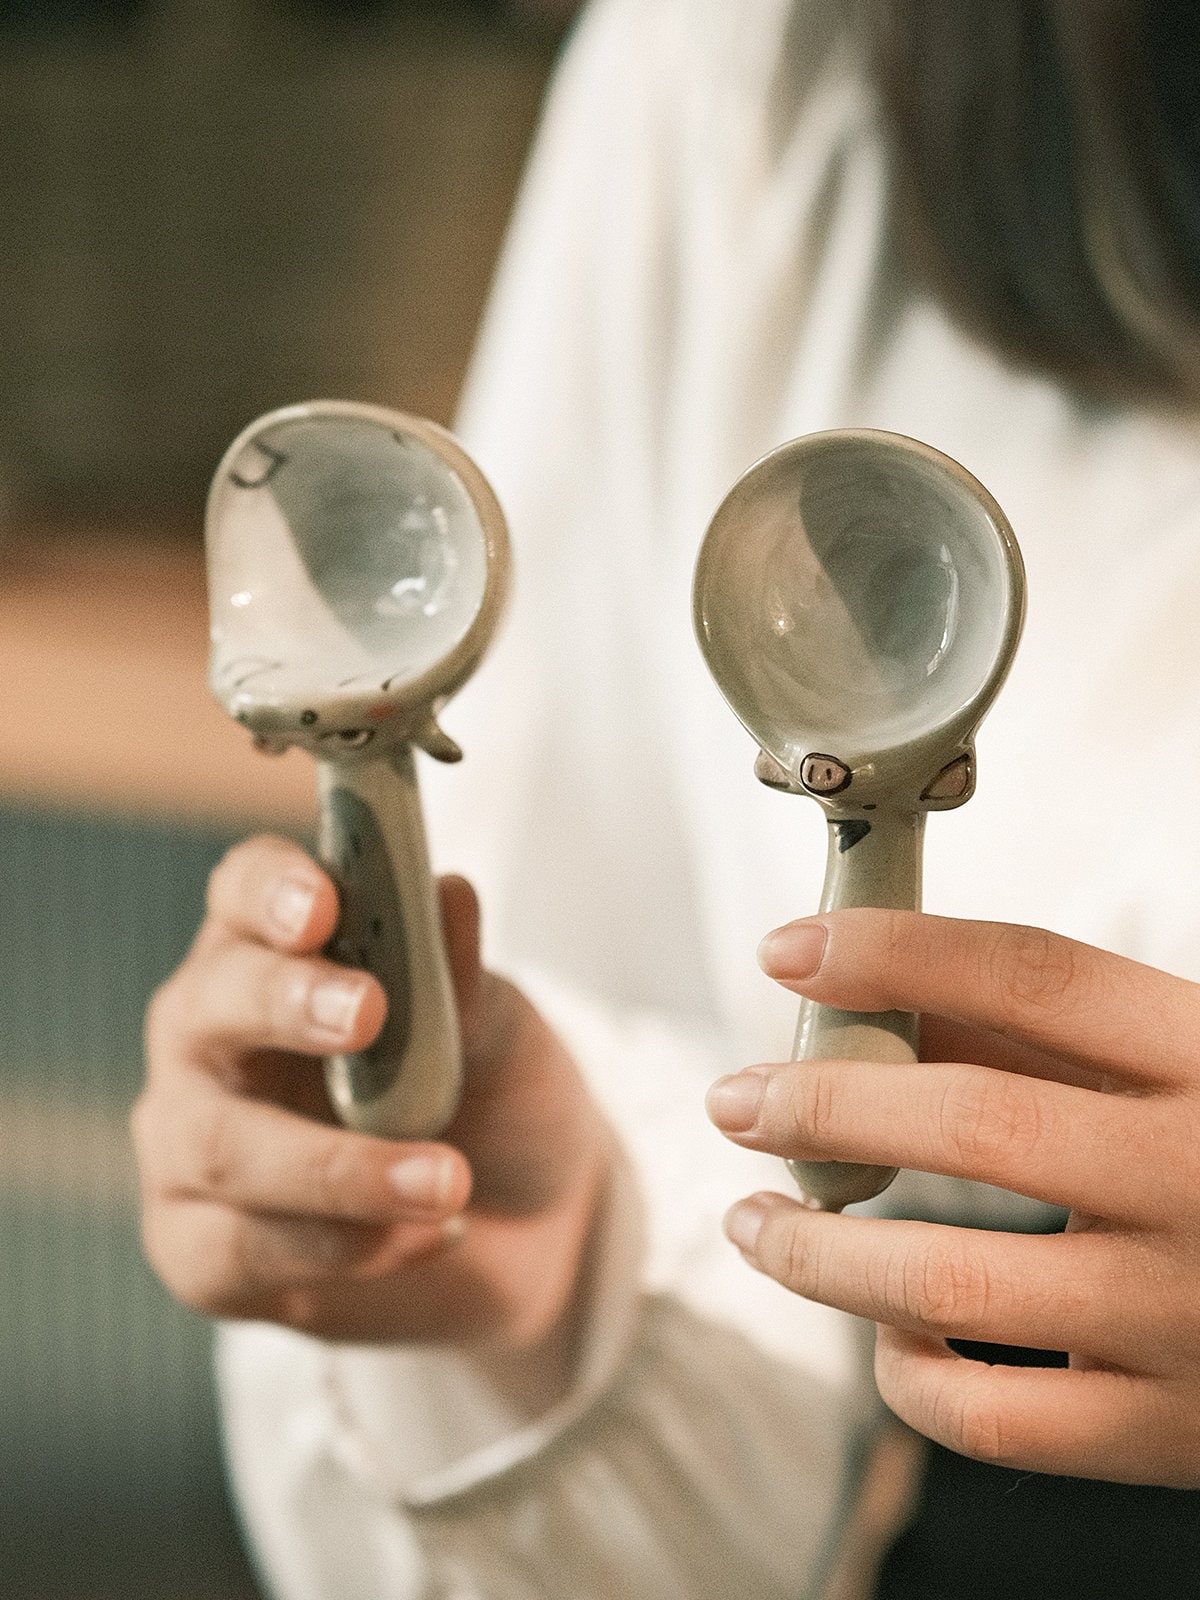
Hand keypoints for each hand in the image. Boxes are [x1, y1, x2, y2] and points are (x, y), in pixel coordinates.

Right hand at [135, 837, 609, 1404]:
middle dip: (286, 1004)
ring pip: (222, 1145)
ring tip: (448, 1179)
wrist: (525, 1225)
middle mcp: (213, 1032)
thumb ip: (462, 977)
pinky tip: (428, 1234)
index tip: (324, 904)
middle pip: (209, 1004)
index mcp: (275, 947)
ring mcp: (192, 1139)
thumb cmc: (492, 1093)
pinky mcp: (198, 1247)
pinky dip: (345, 1244)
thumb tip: (451, 895)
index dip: (272, 890)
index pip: (246, 891)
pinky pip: (242, 1247)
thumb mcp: (501, 1032)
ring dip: (339, 1165)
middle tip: (369, 1014)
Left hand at [705, 910, 1199, 1486]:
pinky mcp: (1167, 1433)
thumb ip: (1041, 1033)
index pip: (1035, 974)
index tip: (785, 952)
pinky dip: (909, 1378)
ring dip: (817, 1251)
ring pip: (950, 1282)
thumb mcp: (1180, 1068)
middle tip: (734, 1101)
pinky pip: (992, 1421)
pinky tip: (887, 1336)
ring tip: (752, 1221)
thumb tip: (874, 1007)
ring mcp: (1185, 1316)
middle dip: (823, 1105)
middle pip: (974, 1123)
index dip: (896, 953)